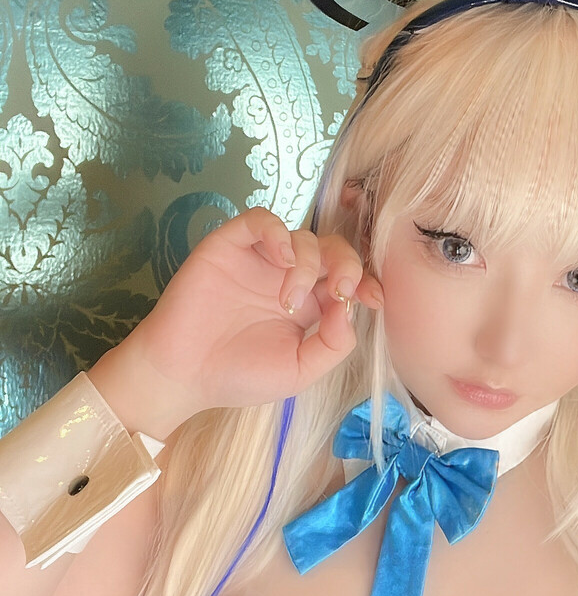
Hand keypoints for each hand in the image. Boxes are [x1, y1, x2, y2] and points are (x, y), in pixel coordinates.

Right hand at [91, 209, 364, 437]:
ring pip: (302, 236)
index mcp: (310, 305)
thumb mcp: (300, 370)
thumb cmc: (239, 375)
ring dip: (307, 264)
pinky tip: (280, 259)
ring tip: (289, 300)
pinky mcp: (231, 245)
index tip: (374, 299)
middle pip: (332, 250)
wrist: (184, 375)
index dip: (366, 282)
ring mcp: (260, 260)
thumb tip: (351, 309)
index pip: (347, 279)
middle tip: (340, 290)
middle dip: (346, 265)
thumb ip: (334, 343)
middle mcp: (288, 277)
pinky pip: (260, 220)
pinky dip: (277, 232)